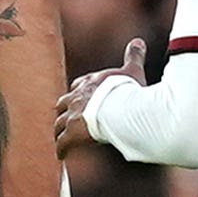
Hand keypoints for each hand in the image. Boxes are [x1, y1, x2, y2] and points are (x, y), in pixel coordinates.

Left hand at [55, 38, 147, 155]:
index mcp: (89, 83)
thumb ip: (133, 56)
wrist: (121, 107)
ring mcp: (72, 115)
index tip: (78, 97)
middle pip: (63, 103)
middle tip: (64, 118)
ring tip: (60, 138)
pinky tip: (61, 156)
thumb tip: (138, 41)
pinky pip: (63, 143)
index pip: (78, 86)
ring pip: (59, 123)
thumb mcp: (132, 71)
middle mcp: (76, 97)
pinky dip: (61, 149)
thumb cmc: (128, 90)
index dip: (78, 93)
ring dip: (59, 130)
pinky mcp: (73, 132)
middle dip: (63, 110)